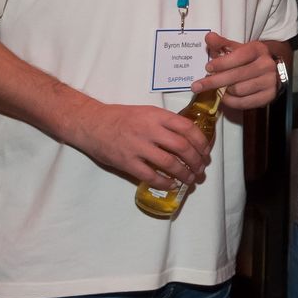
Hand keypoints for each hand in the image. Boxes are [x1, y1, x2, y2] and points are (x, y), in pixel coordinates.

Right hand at [72, 100, 212, 189]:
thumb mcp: (147, 112)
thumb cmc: (122, 117)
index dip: (201, 141)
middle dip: (196, 160)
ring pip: (169, 163)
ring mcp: (137, 147)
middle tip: (201, 168)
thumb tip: (188, 137)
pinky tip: (171, 185)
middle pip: (182, 147)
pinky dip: (164, 182)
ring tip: (190, 179)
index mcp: (157, 116)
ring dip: (184, 173)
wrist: (91, 124)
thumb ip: (166, 123)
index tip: (206, 151)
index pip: (187, 127)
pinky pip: (150, 175)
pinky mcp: (126, 162)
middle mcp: (149, 130)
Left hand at [194, 32, 278, 110]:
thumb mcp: (236, 49)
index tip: (207, 68)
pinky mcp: (269, 96)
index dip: (221, 63)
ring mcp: (270, 81)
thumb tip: (209, 37)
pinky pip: (244, 102)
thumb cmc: (249, 59)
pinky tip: (225, 97)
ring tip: (217, 89)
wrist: (272, 71)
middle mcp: (266, 65)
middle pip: (236, 76)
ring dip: (223, 91)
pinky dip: (231, 102)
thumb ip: (221, 43)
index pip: (238, 56)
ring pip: (238, 90)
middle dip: (214, 81)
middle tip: (197, 86)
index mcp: (258, 49)